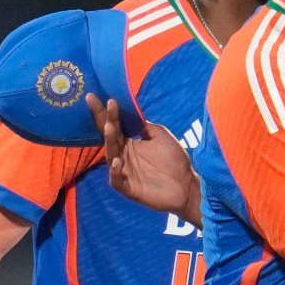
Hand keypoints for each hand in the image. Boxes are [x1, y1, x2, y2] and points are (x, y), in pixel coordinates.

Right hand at [86, 93, 201, 226]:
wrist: (186, 186)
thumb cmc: (174, 160)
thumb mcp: (161, 136)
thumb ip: (145, 126)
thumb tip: (132, 114)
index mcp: (130, 143)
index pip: (116, 125)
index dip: (108, 112)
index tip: (98, 96)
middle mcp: (123, 155)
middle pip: (110, 137)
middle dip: (104, 120)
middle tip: (100, 104)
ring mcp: (124, 171)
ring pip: (111, 155)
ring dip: (110, 140)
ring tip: (110, 126)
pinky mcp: (128, 188)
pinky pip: (116, 180)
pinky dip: (115, 171)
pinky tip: (117, 161)